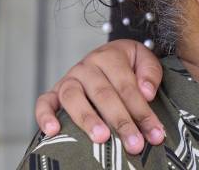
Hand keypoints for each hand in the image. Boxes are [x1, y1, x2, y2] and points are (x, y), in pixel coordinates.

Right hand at [34, 39, 164, 153]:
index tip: (155, 134)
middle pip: (104, 94)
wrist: (106, 55)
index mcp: (110, 56)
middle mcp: (87, 66)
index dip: (142, 112)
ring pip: (73, 97)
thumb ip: (150, 73)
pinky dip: (45, 116)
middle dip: (121, 122)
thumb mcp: (144, 59)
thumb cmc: (127, 64)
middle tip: (133, 144)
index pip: (128, 87)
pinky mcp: (54, 92)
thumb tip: (146, 93)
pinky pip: (44, 102)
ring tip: (101, 138)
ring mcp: (69, 79)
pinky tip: (52, 131)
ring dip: (87, 119)